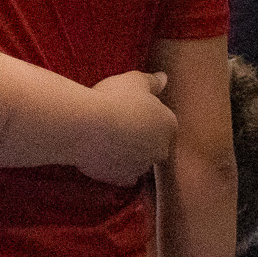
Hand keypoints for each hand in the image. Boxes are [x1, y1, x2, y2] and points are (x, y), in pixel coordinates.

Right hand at [75, 71, 174, 185]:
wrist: (88, 125)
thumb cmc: (113, 99)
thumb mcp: (134, 80)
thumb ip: (152, 81)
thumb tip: (164, 78)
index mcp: (168, 125)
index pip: (163, 122)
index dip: (145, 116)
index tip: (127, 109)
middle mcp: (161, 148)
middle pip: (153, 144)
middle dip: (140, 138)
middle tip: (117, 125)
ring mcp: (142, 166)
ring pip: (138, 160)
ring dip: (127, 154)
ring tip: (104, 139)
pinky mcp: (123, 178)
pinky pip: (122, 176)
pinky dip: (115, 169)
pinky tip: (102, 158)